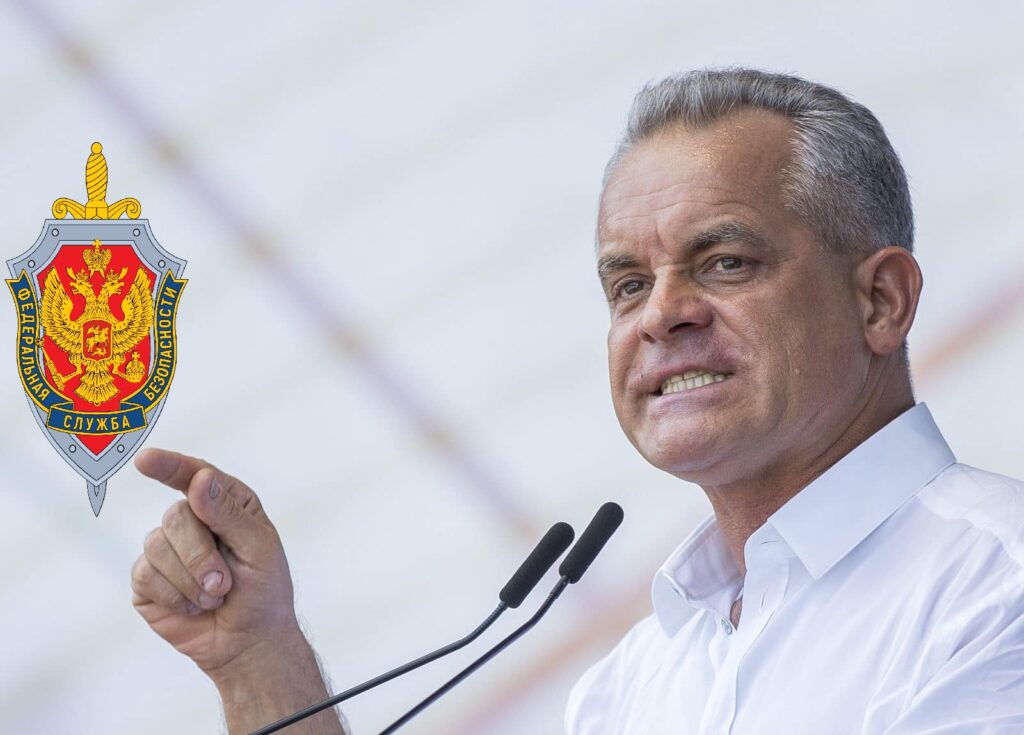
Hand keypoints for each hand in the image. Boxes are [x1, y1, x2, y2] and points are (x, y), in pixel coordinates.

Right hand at [130, 448, 299, 680]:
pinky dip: (174, 596)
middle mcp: (192, 521)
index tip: (146, 460)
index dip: (170, 465)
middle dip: (201, 556)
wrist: (249, 642)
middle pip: (175, 517)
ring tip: (214, 598)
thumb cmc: (264, 590)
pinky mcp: (147, 580)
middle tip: (224, 584)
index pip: (195, 475)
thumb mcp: (259, 549)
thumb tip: (199, 479)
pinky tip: (193, 607)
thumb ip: (228, 513)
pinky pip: (145, 574)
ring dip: (190, 580)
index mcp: (225, 503)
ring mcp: (166, 550)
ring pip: (156, 545)